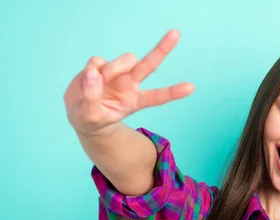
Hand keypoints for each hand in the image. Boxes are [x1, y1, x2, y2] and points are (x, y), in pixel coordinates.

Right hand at [63, 29, 193, 135]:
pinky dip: (91, 70)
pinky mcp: (100, 64)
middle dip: (162, 48)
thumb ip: (92, 98)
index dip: (174, 92)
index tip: (191, 87)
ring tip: (98, 83)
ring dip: (112, 69)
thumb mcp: (91, 117)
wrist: (79, 111)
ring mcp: (117, 72)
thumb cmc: (92, 117)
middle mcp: (130, 84)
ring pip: (124, 60)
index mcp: (135, 101)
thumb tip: (95, 73)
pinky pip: (98, 61)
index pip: (158, 97)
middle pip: (150, 64)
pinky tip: (88, 79)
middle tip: (176, 33)